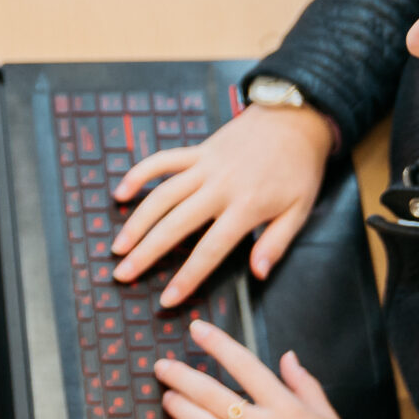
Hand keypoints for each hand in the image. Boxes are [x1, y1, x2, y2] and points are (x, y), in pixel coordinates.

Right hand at [110, 104, 334, 305]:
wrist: (296, 120)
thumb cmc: (300, 169)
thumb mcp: (300, 210)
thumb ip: (276, 243)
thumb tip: (257, 273)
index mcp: (246, 207)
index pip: (209, 250)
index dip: (186, 277)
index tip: (166, 298)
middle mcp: (220, 187)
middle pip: (174, 225)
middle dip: (146, 252)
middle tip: (122, 274)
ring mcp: (205, 166)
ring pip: (161, 196)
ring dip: (136, 221)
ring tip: (118, 246)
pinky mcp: (197, 150)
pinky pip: (162, 161)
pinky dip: (139, 174)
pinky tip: (120, 193)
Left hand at [156, 322, 376, 418]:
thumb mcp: (330, 418)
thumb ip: (304, 385)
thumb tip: (287, 357)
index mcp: (286, 408)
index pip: (244, 365)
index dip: (217, 344)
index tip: (197, 329)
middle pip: (212, 394)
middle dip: (182, 377)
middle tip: (162, 366)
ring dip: (179, 409)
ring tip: (166, 397)